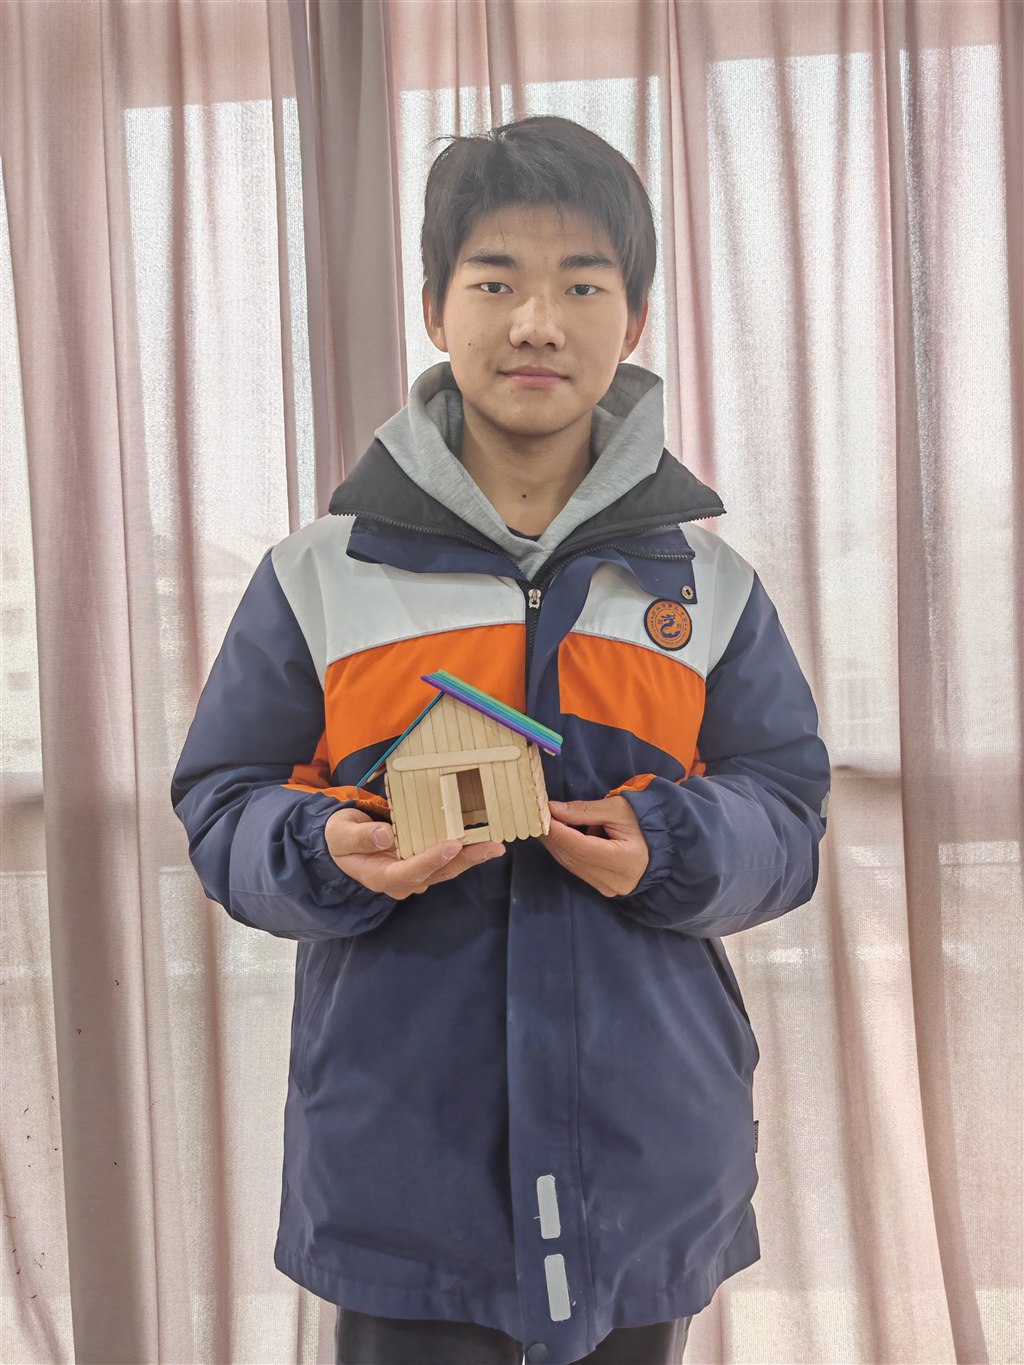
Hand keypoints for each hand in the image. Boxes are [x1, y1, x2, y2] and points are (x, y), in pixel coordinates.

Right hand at [324, 808, 504, 899]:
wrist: (340, 846)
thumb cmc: (340, 839)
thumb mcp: (341, 834)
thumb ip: (361, 836)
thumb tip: (385, 835)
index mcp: (382, 876)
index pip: (410, 871)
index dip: (432, 859)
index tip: (452, 844)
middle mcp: (403, 880)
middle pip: (438, 872)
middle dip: (467, 860)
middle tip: (493, 847)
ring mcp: (414, 874)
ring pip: (447, 868)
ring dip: (472, 857)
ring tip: (495, 845)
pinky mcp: (422, 864)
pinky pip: (447, 860)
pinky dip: (464, 851)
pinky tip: (482, 839)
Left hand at [538, 796, 648, 897]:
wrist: (662, 844)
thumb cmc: (643, 822)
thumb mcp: (617, 809)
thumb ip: (585, 811)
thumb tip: (554, 810)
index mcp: (626, 860)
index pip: (582, 848)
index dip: (558, 833)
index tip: (541, 816)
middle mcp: (617, 881)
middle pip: (573, 858)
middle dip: (553, 836)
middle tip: (538, 816)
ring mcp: (609, 888)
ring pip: (571, 865)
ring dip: (557, 844)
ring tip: (549, 822)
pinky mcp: (603, 888)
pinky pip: (577, 869)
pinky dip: (566, 852)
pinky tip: (562, 836)